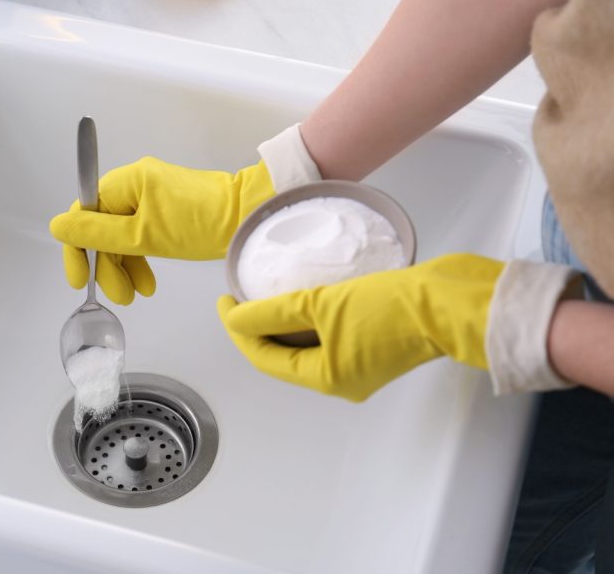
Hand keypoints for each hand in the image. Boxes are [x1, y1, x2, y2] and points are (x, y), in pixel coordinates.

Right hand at [49, 125, 320, 304]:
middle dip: (107, 265)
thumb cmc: (199, 224)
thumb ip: (97, 233)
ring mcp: (151, 196)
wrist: (248, 217)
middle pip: (102, 228)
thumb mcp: (143, 236)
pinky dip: (141, 259)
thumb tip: (57, 226)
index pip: (83, 214)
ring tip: (137, 295)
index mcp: (124, 182)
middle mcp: (134, 184)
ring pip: (122, 236)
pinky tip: (147, 282)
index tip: (80, 280)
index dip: (77, 249)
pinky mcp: (166, 210)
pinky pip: (140, 235)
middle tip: (120, 297)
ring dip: (124, 267)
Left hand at [217, 254, 503, 401]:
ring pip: (306, 348)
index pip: (266, 359)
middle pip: (284, 357)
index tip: (224, 301)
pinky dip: (310, 322)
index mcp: (327, 378)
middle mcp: (342, 380)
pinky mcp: (377, 347)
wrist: (451, 301)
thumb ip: (273, 312)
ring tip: (264, 296)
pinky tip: (302, 298)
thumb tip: (236, 318)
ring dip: (283, 325)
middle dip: (258, 330)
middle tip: (239, 299)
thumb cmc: (392, 307)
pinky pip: (329, 339)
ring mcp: (361, 366)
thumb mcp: (322, 304)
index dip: (239, 330)